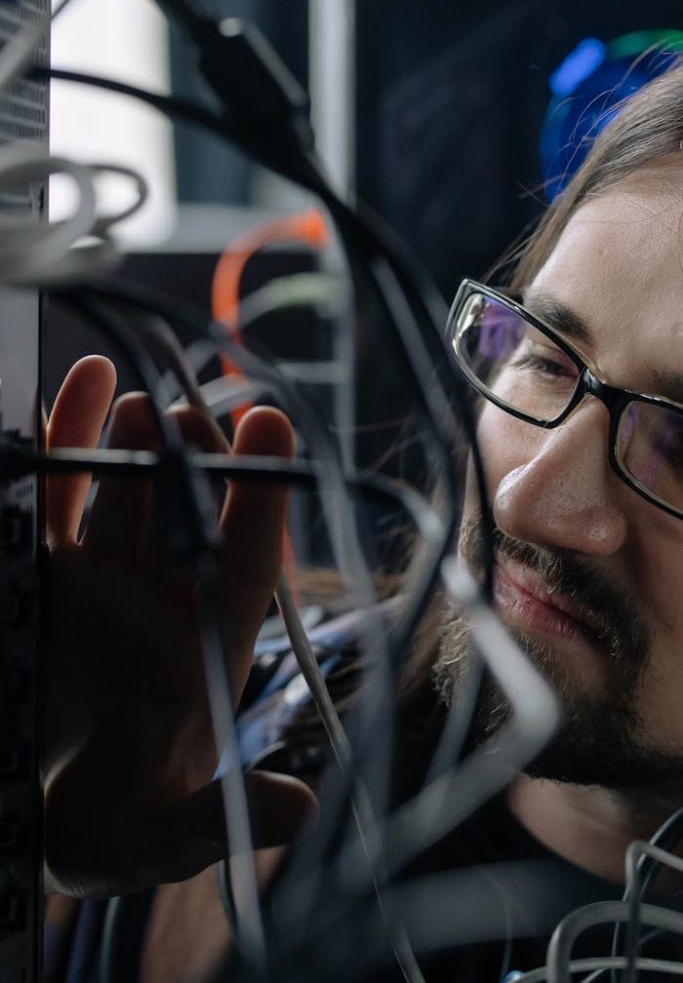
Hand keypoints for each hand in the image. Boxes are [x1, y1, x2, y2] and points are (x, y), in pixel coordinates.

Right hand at [44, 356, 315, 896]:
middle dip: (193, 464)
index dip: (260, 500)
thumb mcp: (154, 838)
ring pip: (123, 497)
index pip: (243, 564)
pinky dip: (61, 444)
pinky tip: (75, 386)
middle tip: (189, 417)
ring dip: (129, 448)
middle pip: (186, 517)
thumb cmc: (105, 831)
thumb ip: (216, 820)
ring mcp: (100, 583)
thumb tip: (299, 808)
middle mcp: (160, 605)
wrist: (25, 820)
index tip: (272, 432)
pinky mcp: (42, 575)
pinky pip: (54, 499)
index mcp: (206, 649)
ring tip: (136, 406)